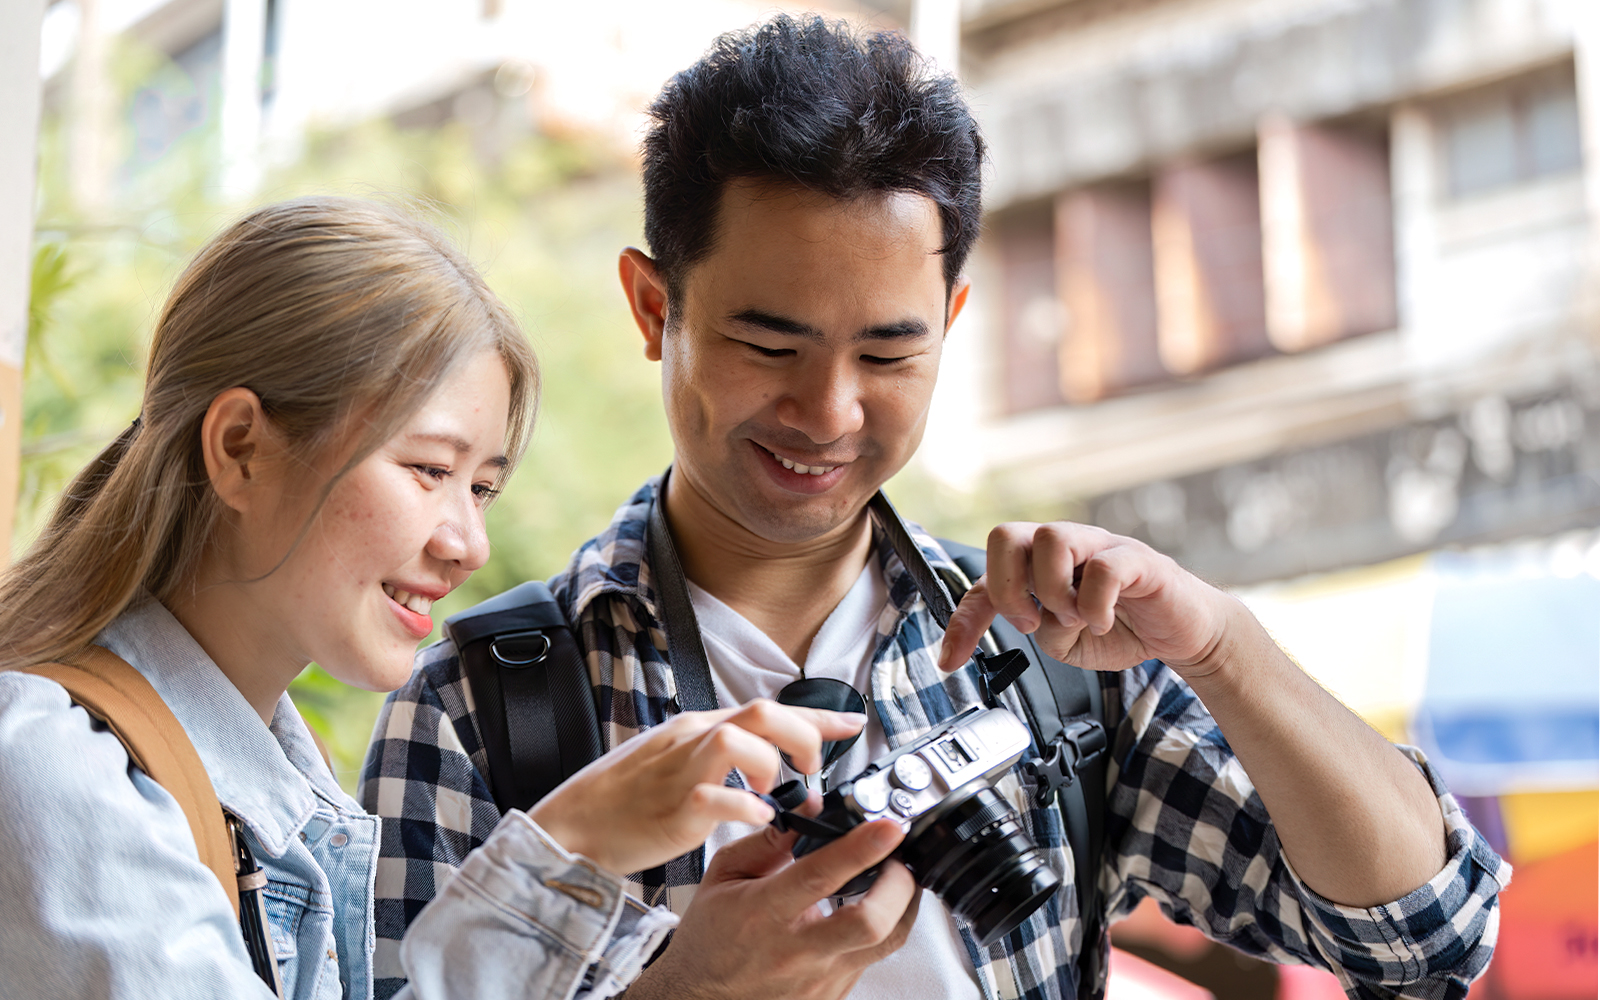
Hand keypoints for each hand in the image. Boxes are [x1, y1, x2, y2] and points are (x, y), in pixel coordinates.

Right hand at [527, 700, 864, 874]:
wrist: (570, 826)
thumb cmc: (622, 799)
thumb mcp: (674, 761)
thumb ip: (717, 753)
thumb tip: (763, 755)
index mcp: (696, 729)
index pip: (766, 707)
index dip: (816, 715)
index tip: (854, 724)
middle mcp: (691, 740)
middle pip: (761, 712)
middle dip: (801, 735)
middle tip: (810, 768)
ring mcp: (680, 772)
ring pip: (738, 740)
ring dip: (770, 767)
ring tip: (773, 794)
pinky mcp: (671, 810)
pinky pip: (715, 797)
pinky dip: (744, 806)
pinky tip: (755, 818)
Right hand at [627, 820, 919, 999]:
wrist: (698, 997)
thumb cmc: (709, 937)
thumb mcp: (725, 874)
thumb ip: (771, 838)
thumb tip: (813, 806)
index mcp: (764, 912)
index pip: (820, 876)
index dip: (860, 848)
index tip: (888, 828)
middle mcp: (796, 950)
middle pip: (870, 923)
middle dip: (899, 884)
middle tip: (900, 857)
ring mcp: (819, 979)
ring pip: (884, 943)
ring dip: (901, 905)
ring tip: (896, 878)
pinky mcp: (832, 995)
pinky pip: (871, 959)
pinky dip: (880, 929)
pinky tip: (870, 910)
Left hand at [936, 521, 1240, 678]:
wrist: (1183, 635)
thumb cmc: (1122, 629)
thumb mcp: (1065, 643)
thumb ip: (1040, 630)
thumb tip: (1030, 620)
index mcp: (1039, 566)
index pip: (984, 579)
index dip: (965, 619)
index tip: (952, 659)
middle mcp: (1065, 547)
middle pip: (1005, 535)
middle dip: (1005, 587)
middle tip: (1030, 623)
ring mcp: (1101, 546)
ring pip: (1052, 539)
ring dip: (1053, 591)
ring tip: (1074, 618)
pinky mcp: (1138, 559)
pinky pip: (1104, 566)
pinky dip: (1095, 604)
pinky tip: (1103, 623)